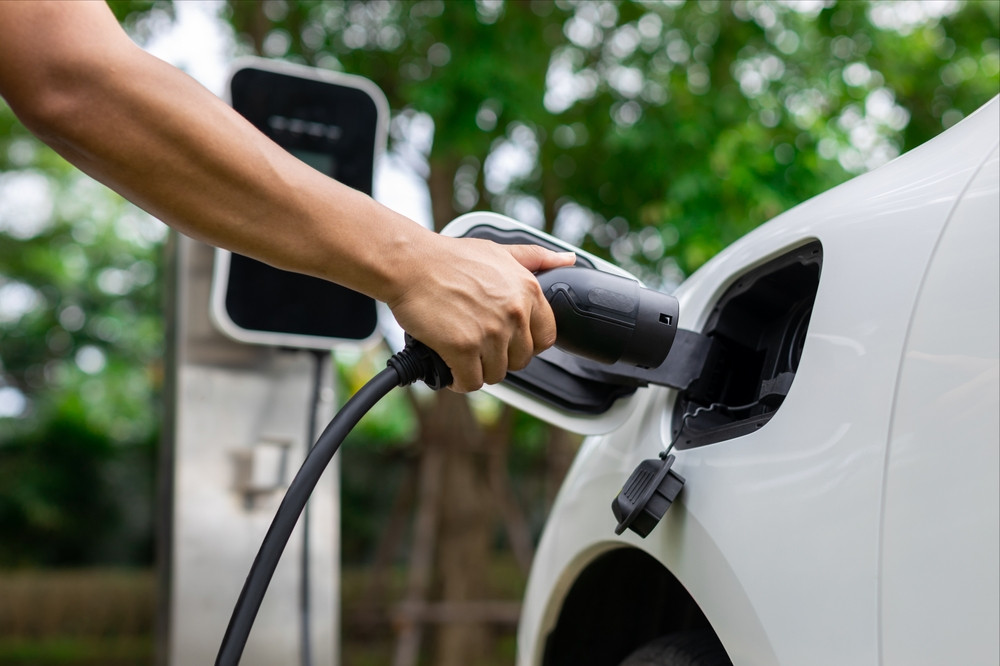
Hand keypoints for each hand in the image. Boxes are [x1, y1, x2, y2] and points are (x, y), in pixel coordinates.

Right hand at [386, 237, 575, 392]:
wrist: (411, 263)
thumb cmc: (449, 258)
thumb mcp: (499, 251)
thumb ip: (535, 258)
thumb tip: (567, 260)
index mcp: (528, 291)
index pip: (546, 338)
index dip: (526, 344)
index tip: (509, 343)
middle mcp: (514, 313)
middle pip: (520, 360)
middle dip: (500, 358)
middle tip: (478, 347)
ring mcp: (490, 332)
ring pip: (496, 374)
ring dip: (477, 370)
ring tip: (461, 356)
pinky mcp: (464, 348)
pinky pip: (471, 382)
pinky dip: (459, 381)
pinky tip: (450, 368)